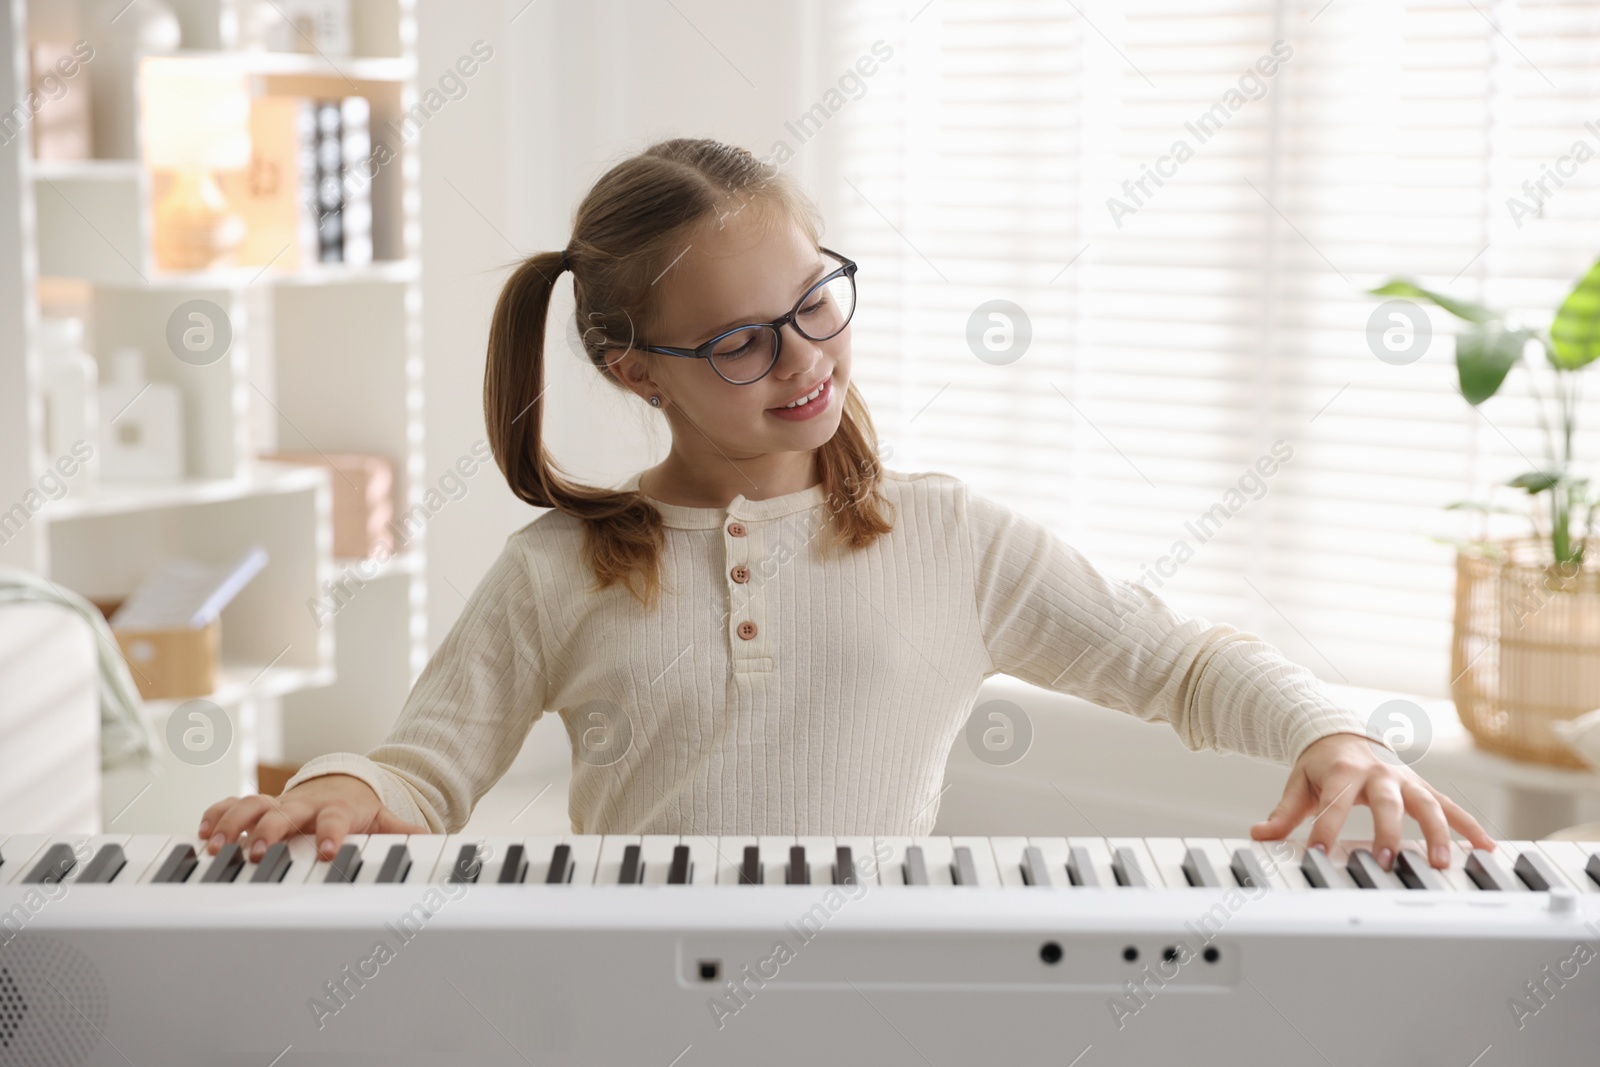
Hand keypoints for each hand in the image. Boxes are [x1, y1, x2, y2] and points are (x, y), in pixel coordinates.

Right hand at [198, 774, 428, 861]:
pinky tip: (201, 834)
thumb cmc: (357, 808)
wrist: (342, 784)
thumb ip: (403, 833)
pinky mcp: (260, 806)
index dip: (330, 835)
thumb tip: (432, 843)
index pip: (334, 821)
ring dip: (232, 824)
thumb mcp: (383, 818)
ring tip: (216, 847)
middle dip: (269, 831)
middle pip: (284, 813)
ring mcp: (279, 803)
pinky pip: (232, 805)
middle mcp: (303, 804)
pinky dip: (216, 816)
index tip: (326, 852)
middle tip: (257, 852)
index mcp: (335, 809)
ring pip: (250, 806)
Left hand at [1250, 732, 1493, 868]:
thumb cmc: (1321, 765)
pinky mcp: (1422, 787)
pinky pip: (1450, 806)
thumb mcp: (1298, 784)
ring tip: (1443, 862)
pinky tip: (1487, 848)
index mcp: (1342, 773)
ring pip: (1426, 804)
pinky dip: (1469, 826)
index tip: (1320, 855)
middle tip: (1387, 860)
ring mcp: (1404, 780)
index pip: (1332, 805)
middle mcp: (1377, 774)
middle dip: (1388, 832)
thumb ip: (1283, 813)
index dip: (1325, 830)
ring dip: (1438, 833)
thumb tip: (1259, 834)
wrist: (1342, 733)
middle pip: (1387, 803)